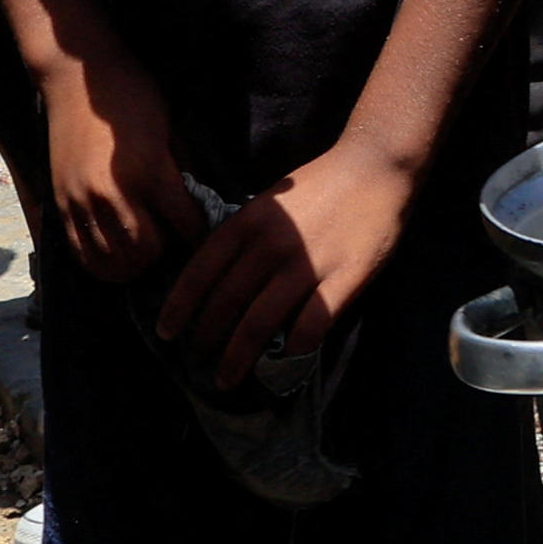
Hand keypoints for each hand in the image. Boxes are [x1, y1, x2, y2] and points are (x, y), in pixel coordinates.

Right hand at [42, 49, 195, 283]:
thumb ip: (183, 169)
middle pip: (148, 253)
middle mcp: (114, 194)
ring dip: (135, 263)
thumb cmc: (131, 93)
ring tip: (146, 250)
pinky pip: (82, 254)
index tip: (207, 233)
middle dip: (167, 252)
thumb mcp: (169, 127)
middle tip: (173, 239)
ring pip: (114, 262)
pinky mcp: (62, 205)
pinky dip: (103, 264)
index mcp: (149, 172)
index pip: (186, 225)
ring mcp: (83, 203)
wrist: (74, 77)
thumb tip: (198, 203)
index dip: (201, 234)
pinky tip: (117, 255)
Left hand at [160, 137, 420, 387]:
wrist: (376, 166)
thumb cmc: (319, 185)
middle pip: (226, 303)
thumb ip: (243, 237)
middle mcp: (271, 245)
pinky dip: (293, 349)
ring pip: (260, 323)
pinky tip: (285, 360)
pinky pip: (311, 325)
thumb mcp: (269, 203)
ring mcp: (308, 264)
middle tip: (198, 362)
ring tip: (227, 378)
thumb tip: (215, 281)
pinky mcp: (345, 279)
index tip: (166, 333)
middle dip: (205, 339)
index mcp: (248, 222)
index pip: (201, 271)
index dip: (179, 307)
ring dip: (238, 357)